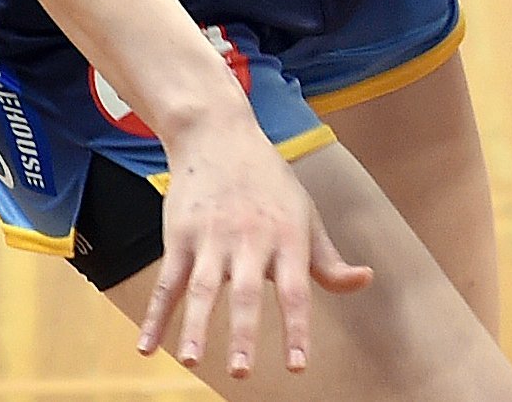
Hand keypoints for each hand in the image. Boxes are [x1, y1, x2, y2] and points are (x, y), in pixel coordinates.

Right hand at [139, 108, 371, 376]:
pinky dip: (156, 314)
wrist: (222, 137)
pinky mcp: (180, 234)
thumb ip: (327, 260)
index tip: (297, 366)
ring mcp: (213, 235)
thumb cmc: (272, 185)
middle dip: (244, 332)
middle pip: (247, 291)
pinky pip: (167, 281)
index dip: (296, 328)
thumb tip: (364, 281)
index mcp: (288, 236)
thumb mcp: (305, 216)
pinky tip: (146, 346)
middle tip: (241, 373)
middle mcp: (252, 237)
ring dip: (195, 325)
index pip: (296, 289)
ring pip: (203, 287)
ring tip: (192, 360)